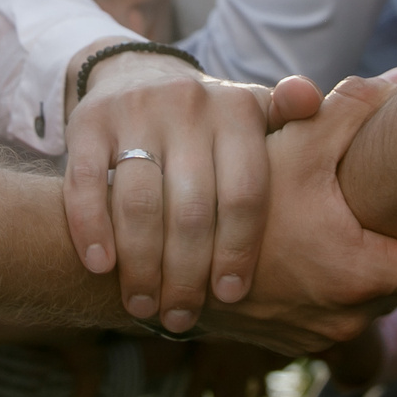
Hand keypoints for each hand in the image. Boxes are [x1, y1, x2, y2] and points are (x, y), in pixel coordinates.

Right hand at [63, 49, 324, 335]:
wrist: (139, 78)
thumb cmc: (213, 124)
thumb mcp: (258, 118)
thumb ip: (290, 121)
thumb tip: (310, 100)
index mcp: (239, 111)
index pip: (245, 193)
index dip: (239, 251)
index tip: (232, 296)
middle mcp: (190, 105)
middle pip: (190, 209)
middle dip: (187, 274)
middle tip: (181, 317)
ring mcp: (137, 111)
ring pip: (139, 203)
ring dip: (141, 265)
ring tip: (144, 306)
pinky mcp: (89, 121)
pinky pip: (86, 184)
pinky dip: (91, 229)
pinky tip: (101, 266)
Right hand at [198, 70, 396, 355]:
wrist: (158, 268)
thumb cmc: (226, 203)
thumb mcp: (292, 149)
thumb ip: (351, 112)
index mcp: (360, 274)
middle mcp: (347, 318)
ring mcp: (320, 337)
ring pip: (377, 297)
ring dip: (384, 260)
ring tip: (380, 215)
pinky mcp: (296, 343)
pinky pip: (340, 310)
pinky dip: (346, 279)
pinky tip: (331, 243)